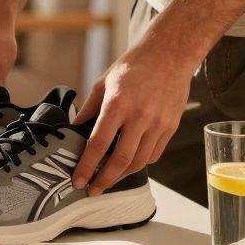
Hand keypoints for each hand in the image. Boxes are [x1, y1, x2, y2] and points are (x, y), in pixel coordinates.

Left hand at [71, 45, 192, 194]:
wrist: (169, 54)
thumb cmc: (134, 66)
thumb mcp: (103, 82)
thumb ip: (89, 109)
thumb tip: (74, 130)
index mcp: (117, 104)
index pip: (99, 143)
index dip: (86, 166)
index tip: (78, 179)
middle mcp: (139, 116)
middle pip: (121, 160)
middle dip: (104, 180)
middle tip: (92, 190)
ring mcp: (158, 123)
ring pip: (139, 162)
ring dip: (121, 176)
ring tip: (108, 179)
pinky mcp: (170, 127)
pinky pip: (154, 154)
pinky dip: (140, 164)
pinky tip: (128, 165)